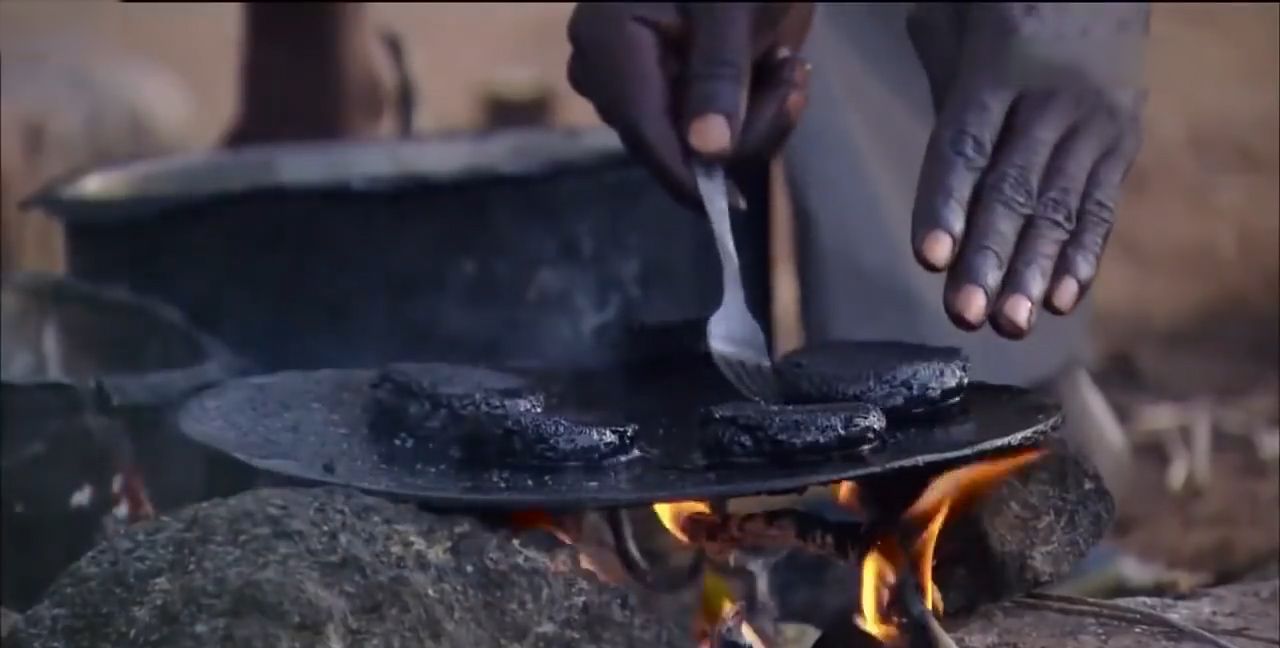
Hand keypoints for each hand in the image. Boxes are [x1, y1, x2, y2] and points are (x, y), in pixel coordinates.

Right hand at [567, 3, 814, 210]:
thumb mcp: (735, 6)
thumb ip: (720, 74)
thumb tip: (707, 151)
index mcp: (610, 36)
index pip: (643, 127)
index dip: (686, 174)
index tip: (728, 208)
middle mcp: (603, 64)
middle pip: (667, 140)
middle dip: (741, 126)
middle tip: (793, 75)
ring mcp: (627, 76)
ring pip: (687, 140)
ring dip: (751, 116)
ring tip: (787, 62)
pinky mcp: (654, 83)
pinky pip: (695, 125)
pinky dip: (742, 109)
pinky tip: (770, 66)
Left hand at [907, 3, 1149, 338]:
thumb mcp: (956, 16)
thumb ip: (940, 83)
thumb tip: (935, 165)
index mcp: (999, 67)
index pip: (967, 147)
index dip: (946, 205)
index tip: (930, 258)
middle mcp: (1053, 99)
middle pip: (1014, 189)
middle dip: (988, 257)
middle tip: (966, 315)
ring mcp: (1096, 120)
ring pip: (1060, 206)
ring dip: (1033, 271)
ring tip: (1010, 325)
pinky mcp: (1124, 137)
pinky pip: (1101, 203)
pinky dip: (1082, 254)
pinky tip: (1060, 299)